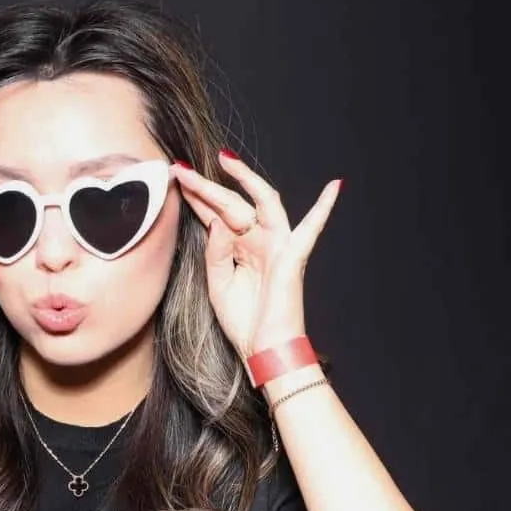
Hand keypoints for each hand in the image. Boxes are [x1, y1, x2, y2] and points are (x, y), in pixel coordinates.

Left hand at [170, 151, 341, 362]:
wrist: (262, 350)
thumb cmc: (243, 321)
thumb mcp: (217, 283)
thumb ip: (216, 251)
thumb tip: (217, 220)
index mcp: (238, 248)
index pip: (216, 214)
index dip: (197, 197)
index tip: (176, 179)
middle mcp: (258, 241)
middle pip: (233, 204)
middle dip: (207, 187)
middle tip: (182, 170)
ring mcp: (277, 246)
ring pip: (263, 203)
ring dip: (245, 180)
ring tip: (225, 160)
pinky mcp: (293, 257)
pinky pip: (311, 229)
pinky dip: (324, 208)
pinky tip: (334, 187)